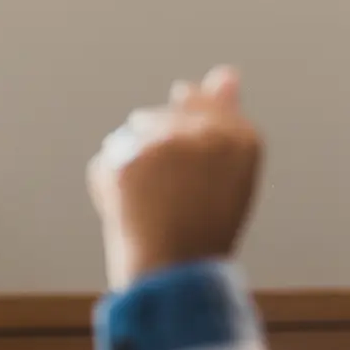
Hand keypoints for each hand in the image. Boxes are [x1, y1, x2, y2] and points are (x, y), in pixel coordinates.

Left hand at [86, 67, 262, 288]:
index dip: (187, 136)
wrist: (174, 277)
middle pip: (163, 117)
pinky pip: (106, 162)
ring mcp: (166, 143)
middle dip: (156, 153)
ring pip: (130, 135)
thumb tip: (226, 71)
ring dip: (129, 164)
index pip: (207, 107)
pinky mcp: (128, 158)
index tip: (180, 166)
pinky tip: (126, 214)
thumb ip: (224, 119)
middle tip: (165, 200)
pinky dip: (108, 187)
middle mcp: (208, 133)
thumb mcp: (223, 174)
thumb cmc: (200, 233)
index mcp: (243, 139)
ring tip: (150, 208)